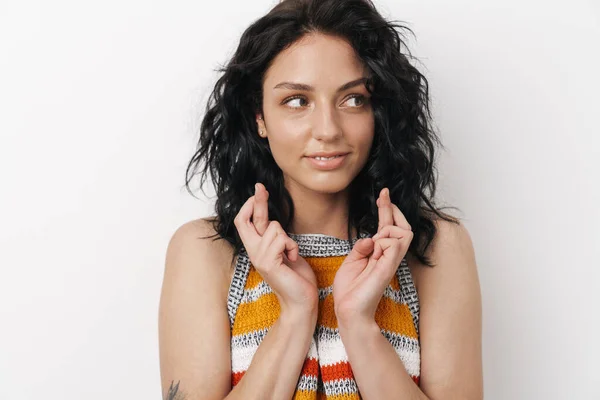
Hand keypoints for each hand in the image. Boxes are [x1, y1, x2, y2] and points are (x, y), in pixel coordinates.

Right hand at [234, 182, 318, 315]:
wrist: (300, 301)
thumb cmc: (296, 277)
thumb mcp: (284, 251)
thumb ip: (275, 238)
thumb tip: (272, 221)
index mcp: (256, 248)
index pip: (244, 222)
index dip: (250, 205)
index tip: (259, 191)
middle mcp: (253, 251)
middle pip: (248, 219)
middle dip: (257, 201)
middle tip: (260, 186)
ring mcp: (259, 258)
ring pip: (275, 228)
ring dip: (288, 238)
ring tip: (291, 254)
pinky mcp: (268, 263)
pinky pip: (281, 240)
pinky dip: (292, 247)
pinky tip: (293, 259)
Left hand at [332, 188, 413, 324]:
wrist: (348, 310)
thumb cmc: (350, 289)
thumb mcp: (352, 261)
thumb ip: (362, 247)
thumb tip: (370, 237)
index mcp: (379, 253)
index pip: (388, 227)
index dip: (387, 209)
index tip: (383, 193)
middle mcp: (389, 256)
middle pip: (402, 226)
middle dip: (393, 208)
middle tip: (384, 196)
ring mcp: (391, 261)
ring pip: (403, 232)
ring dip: (387, 229)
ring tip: (373, 243)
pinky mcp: (389, 267)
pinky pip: (395, 244)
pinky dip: (384, 241)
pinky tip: (374, 249)